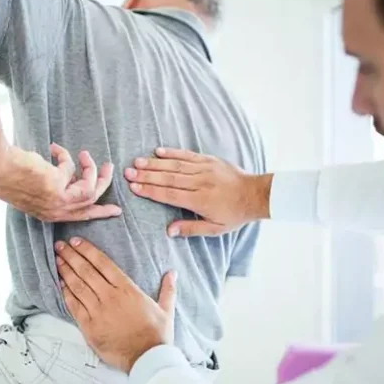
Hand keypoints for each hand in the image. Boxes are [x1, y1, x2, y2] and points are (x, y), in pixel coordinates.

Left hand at [0, 143, 121, 221]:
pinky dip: (65, 156)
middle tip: (109, 167)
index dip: (100, 212)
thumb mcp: (37, 186)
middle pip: (92, 201)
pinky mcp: (58, 186)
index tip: (116, 210)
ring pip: (89, 188)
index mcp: (49, 214)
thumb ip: (56, 185)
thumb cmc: (9, 174)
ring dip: (91, 168)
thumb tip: (72, 174)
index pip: (81, 216)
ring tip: (85, 154)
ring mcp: (58, 201)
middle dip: (104, 183)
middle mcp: (56, 211)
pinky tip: (53, 148)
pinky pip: (72, 169)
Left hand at [54, 238, 176, 373]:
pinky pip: (74, 306)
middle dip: (71, 256)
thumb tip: (172, 273)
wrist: (147, 358)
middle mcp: (110, 297)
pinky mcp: (89, 327)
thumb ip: (167, 289)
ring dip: (66, 271)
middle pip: (86, 271)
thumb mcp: (166, 309)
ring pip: (77, 286)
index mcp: (127, 289)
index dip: (88, 250)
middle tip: (60, 245)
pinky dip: (66, 293)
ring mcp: (98, 311)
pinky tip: (60, 284)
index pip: (103, 263)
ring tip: (57, 260)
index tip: (76, 241)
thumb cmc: (157, 335)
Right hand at [124, 148, 272, 236]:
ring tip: (137, 162)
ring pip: (175, 165)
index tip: (134, 187)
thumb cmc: (234, 214)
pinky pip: (188, 155)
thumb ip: (190, 229)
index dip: (150, 191)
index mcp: (200, 200)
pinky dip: (172, 153)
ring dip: (154, 163)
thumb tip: (168, 231)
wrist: (256, 194)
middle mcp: (200, 182)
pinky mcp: (209, 160)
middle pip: (168, 178)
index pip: (169, 195)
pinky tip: (158, 151)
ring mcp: (204, 169)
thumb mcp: (215, 229)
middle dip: (146, 175)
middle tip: (128, 173)